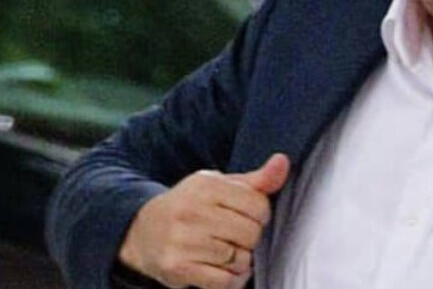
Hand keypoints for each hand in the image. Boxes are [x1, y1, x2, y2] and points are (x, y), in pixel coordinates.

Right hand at [117, 153, 289, 288]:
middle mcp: (192, 211)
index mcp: (206, 186)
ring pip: (239, 258)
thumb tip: (283, 161)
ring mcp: (182, 241)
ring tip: (226, 252)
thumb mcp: (221, 186)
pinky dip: (231, 279)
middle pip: (251, 233)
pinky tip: (221, 269)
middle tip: (234, 236)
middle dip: (249, 238)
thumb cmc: (192, 206)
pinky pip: (224, 281)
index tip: (246, 216)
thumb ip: (257, 181)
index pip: (259, 205)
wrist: (142, 231)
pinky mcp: (177, 268)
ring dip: (240, 260)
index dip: (260, 215)